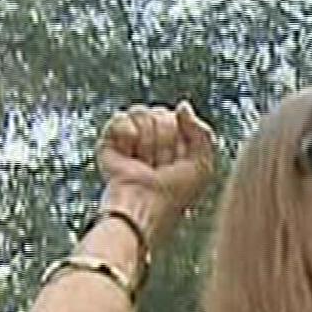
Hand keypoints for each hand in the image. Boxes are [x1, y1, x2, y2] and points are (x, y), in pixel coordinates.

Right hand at [96, 101, 216, 231]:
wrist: (144, 205)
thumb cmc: (174, 194)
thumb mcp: (203, 164)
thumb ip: (203, 131)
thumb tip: (182, 106)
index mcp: (174, 144)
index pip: (178, 117)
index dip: (181, 135)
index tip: (178, 159)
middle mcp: (152, 140)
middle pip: (160, 113)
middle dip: (164, 139)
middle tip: (161, 163)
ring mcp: (130, 140)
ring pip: (141, 112)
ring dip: (147, 140)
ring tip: (145, 161)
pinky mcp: (108, 143)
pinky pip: (119, 118)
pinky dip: (126, 132)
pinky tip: (129, 148)